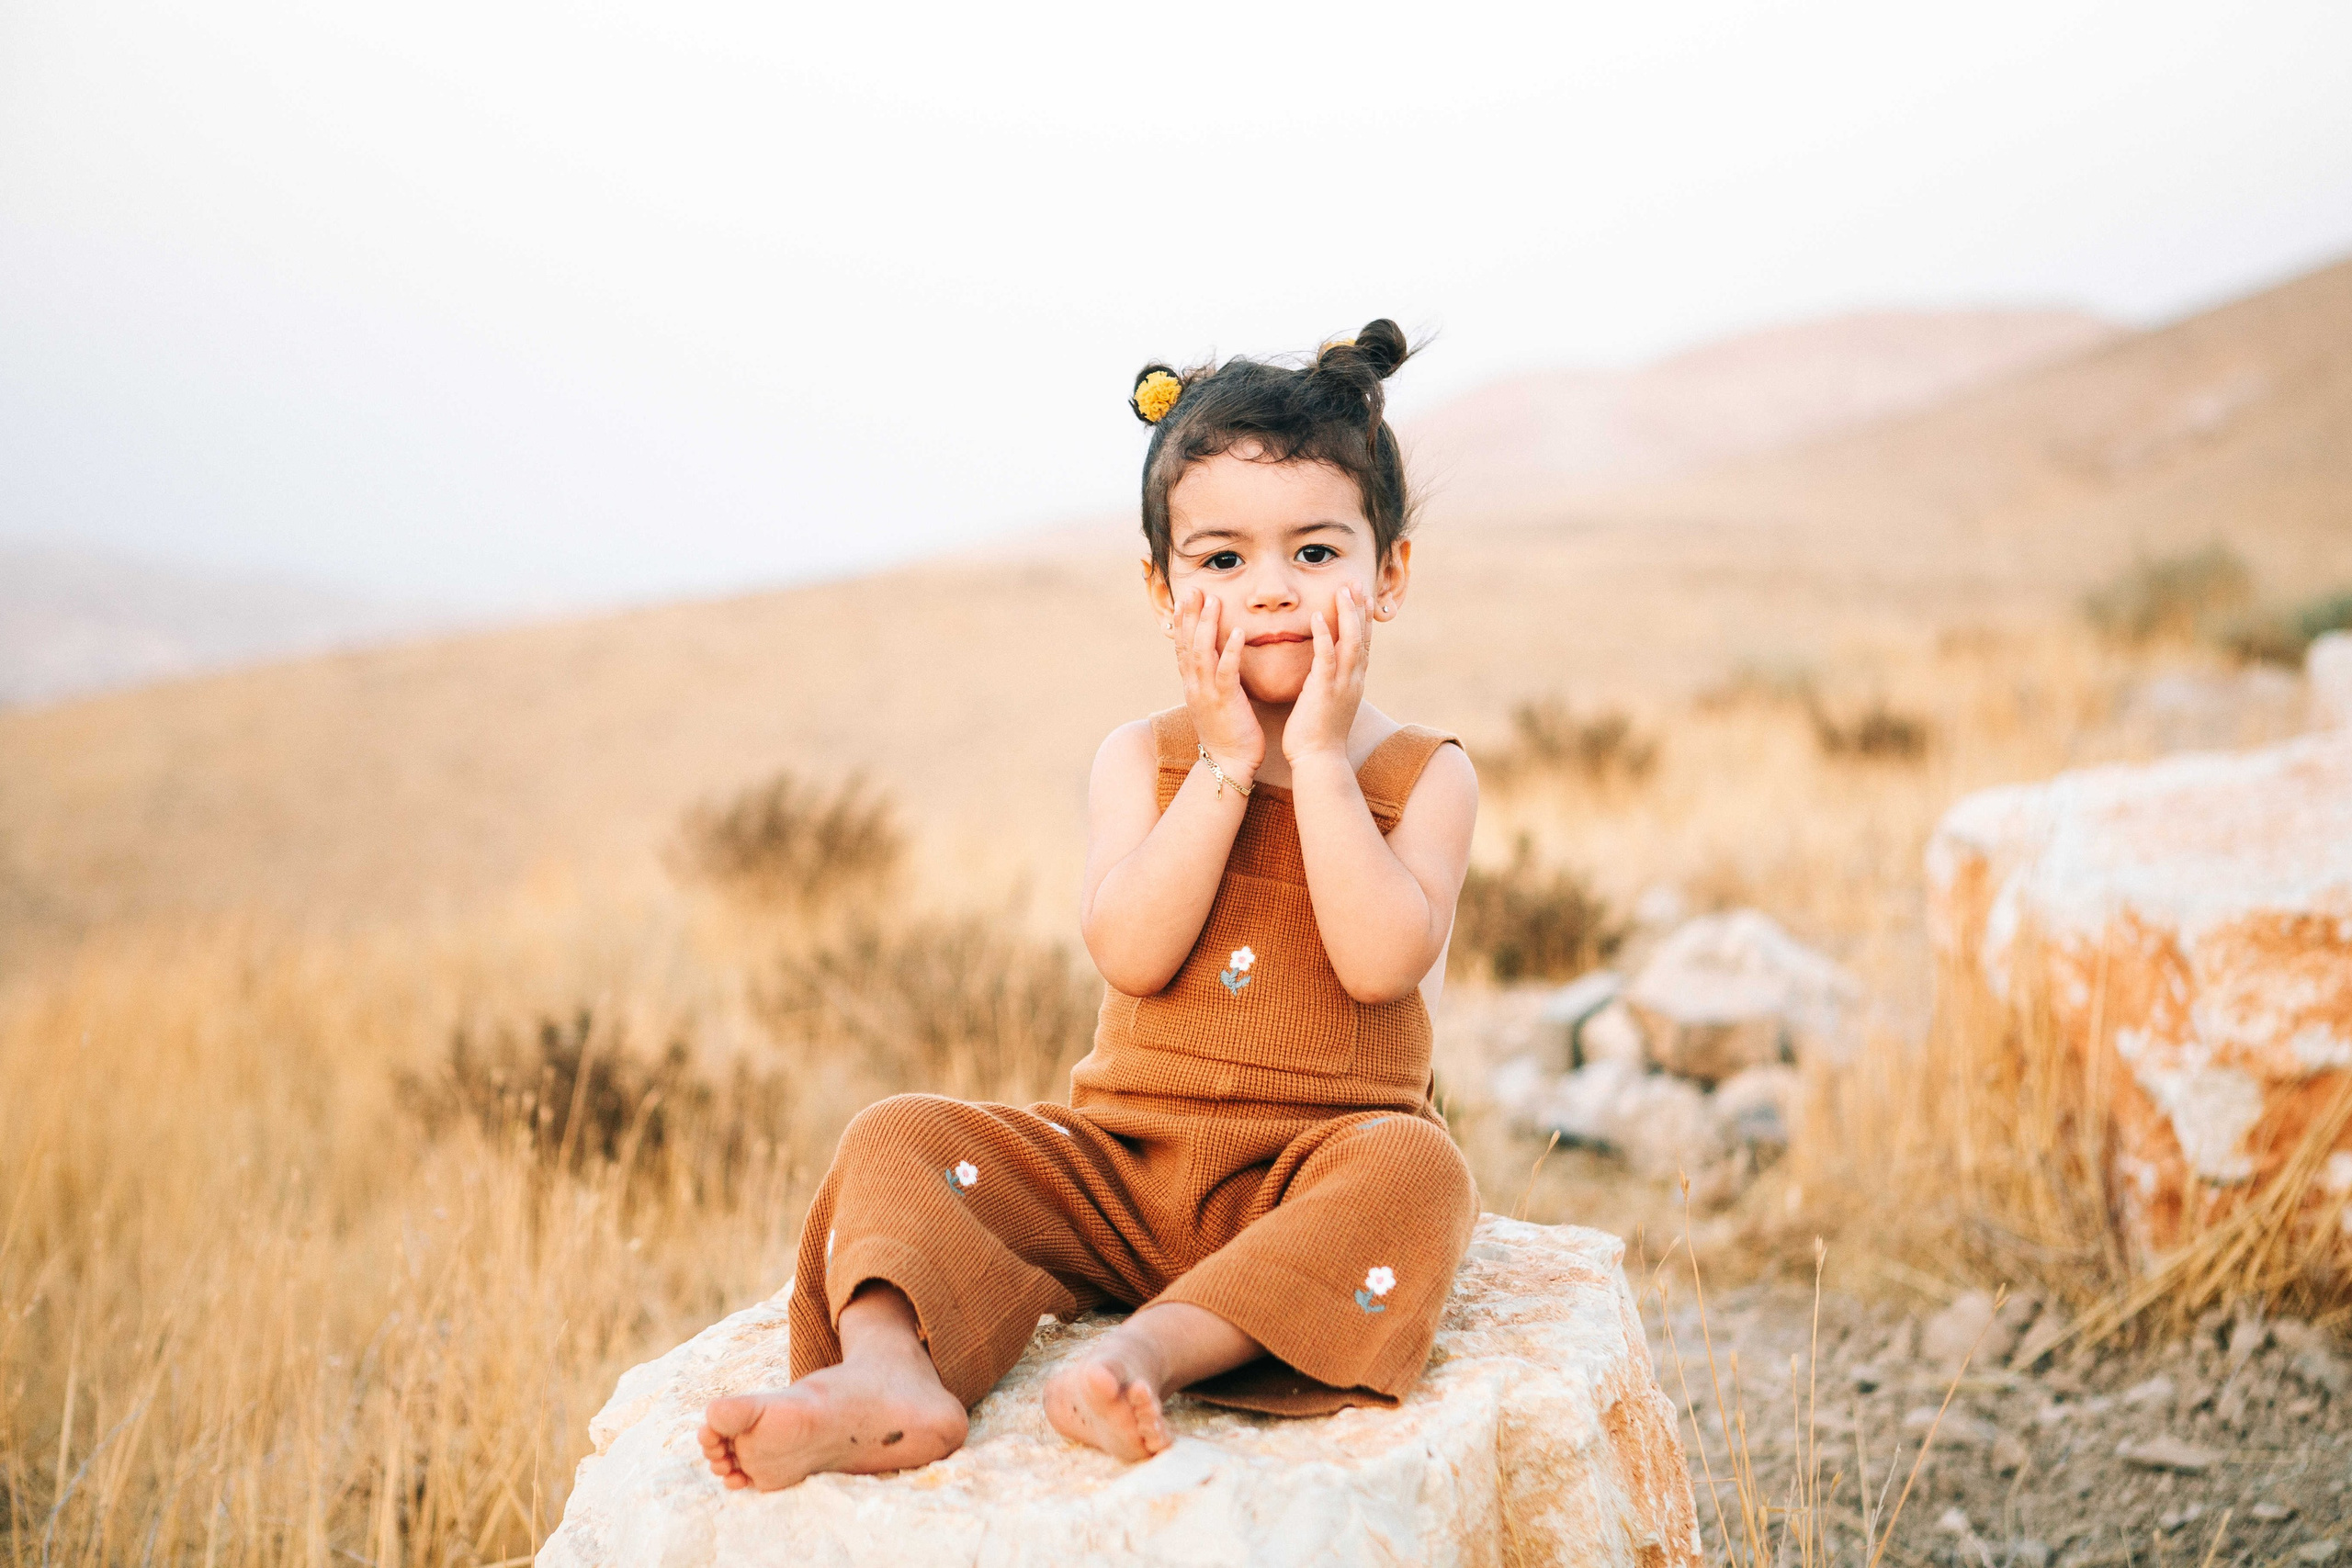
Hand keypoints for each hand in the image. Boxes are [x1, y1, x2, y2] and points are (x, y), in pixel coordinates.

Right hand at [1173, 589, 1263, 782]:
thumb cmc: (1227, 732)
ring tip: (1214, 601)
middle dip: (1190, 615)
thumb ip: (1214, 679)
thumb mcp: (1214, 701)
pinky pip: (1227, 672)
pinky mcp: (1225, 702)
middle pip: (1187, 644)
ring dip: (1207, 625)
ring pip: (1202, 653)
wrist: (1228, 764)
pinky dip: (1232, 650)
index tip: (1186, 598)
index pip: (1183, 647)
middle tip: (1194, 589)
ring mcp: (1207, 694)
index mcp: (1192, 685)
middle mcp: (1194, 686)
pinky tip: (1238, 632)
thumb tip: (1219, 660)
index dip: (1183, 621)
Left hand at [1284, 584, 1368, 764]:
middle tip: (1357, 583)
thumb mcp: (1329, 703)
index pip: (1363, 643)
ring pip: (1350, 642)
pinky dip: (1322, 635)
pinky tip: (1315, 616)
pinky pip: (1325, 657)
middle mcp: (1354, 680)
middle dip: (1360, 609)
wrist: (1318, 760)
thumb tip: (1325, 671)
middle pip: (1362, 637)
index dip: (1363, 619)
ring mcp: (1342, 685)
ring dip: (1347, 614)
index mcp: (1355, 682)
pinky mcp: (1324, 690)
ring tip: (1342, 590)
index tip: (1361, 596)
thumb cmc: (1319, 735)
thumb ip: (1330, 683)